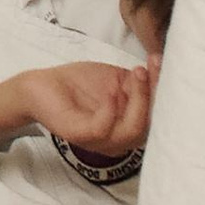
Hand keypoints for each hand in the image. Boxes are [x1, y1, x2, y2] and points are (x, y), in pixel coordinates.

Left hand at [23, 61, 154, 160]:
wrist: (41, 86)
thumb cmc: (79, 85)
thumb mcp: (117, 80)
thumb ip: (139, 83)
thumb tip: (160, 71)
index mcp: (129, 127)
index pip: (157, 117)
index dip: (163, 91)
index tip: (160, 63)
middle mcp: (119, 139)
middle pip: (150, 126)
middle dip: (154, 95)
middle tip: (148, 67)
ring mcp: (100, 141)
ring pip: (132, 131)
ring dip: (139, 100)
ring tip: (136, 74)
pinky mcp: (80, 135)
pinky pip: (102, 129)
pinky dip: (111, 109)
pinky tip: (112, 92)